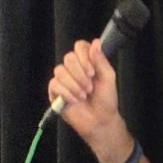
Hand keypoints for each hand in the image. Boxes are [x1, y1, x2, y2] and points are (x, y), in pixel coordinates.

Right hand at [47, 38, 127, 153]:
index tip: (92, 71)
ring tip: (84, 95)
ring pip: (60, 71)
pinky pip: (55, 84)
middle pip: (68, 58)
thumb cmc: (106, 99)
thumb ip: (100, 60)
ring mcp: (63, 79)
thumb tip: (95, 42)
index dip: (84, 57)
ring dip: (74, 85)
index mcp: (86, 61)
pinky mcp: (55, 91)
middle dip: (80, 74)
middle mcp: (73, 68)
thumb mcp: (108, 78)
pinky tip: (75, 101)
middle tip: (90, 87)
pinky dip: (67, 93)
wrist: (100, 121)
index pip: (79, 46)